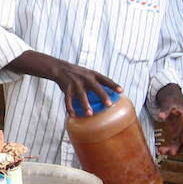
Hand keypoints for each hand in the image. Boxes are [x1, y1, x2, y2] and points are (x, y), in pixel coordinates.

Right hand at [5, 51, 122, 116]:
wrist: (60, 68)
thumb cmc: (78, 73)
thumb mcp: (88, 74)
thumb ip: (96, 83)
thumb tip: (107, 97)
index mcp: (93, 74)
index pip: (105, 79)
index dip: (113, 85)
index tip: (121, 91)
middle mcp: (85, 78)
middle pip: (96, 87)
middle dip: (102, 96)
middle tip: (109, 104)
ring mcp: (76, 83)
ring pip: (82, 95)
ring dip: (85, 105)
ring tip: (90, 114)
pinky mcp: (67, 88)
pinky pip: (68, 100)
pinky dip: (70, 108)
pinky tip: (73, 115)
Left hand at [156, 84, 182, 155]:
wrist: (172, 101)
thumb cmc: (172, 101)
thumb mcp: (169, 103)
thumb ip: (165, 110)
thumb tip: (160, 116)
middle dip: (179, 147)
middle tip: (171, 153)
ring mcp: (181, 131)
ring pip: (179, 143)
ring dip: (172, 149)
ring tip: (161, 152)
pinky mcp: (176, 133)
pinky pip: (174, 142)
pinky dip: (169, 147)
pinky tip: (161, 150)